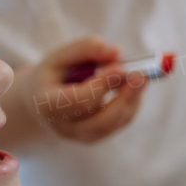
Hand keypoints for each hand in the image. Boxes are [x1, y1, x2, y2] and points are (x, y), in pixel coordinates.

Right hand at [10, 36, 146, 143]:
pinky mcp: (97, 136)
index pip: (77, 101)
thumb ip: (86, 49)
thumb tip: (116, 52)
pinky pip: (120, 122)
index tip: (120, 67)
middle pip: (100, 123)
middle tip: (142, 76)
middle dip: (124, 99)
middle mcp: (64, 127)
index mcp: (47, 105)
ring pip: (114, 123)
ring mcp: (81, 136)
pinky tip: (134, 84)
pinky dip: (132, 102)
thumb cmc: (55, 74)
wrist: (43, 100)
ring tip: (141, 75)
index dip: (100, 86)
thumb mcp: (61, 56)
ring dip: (133, 99)